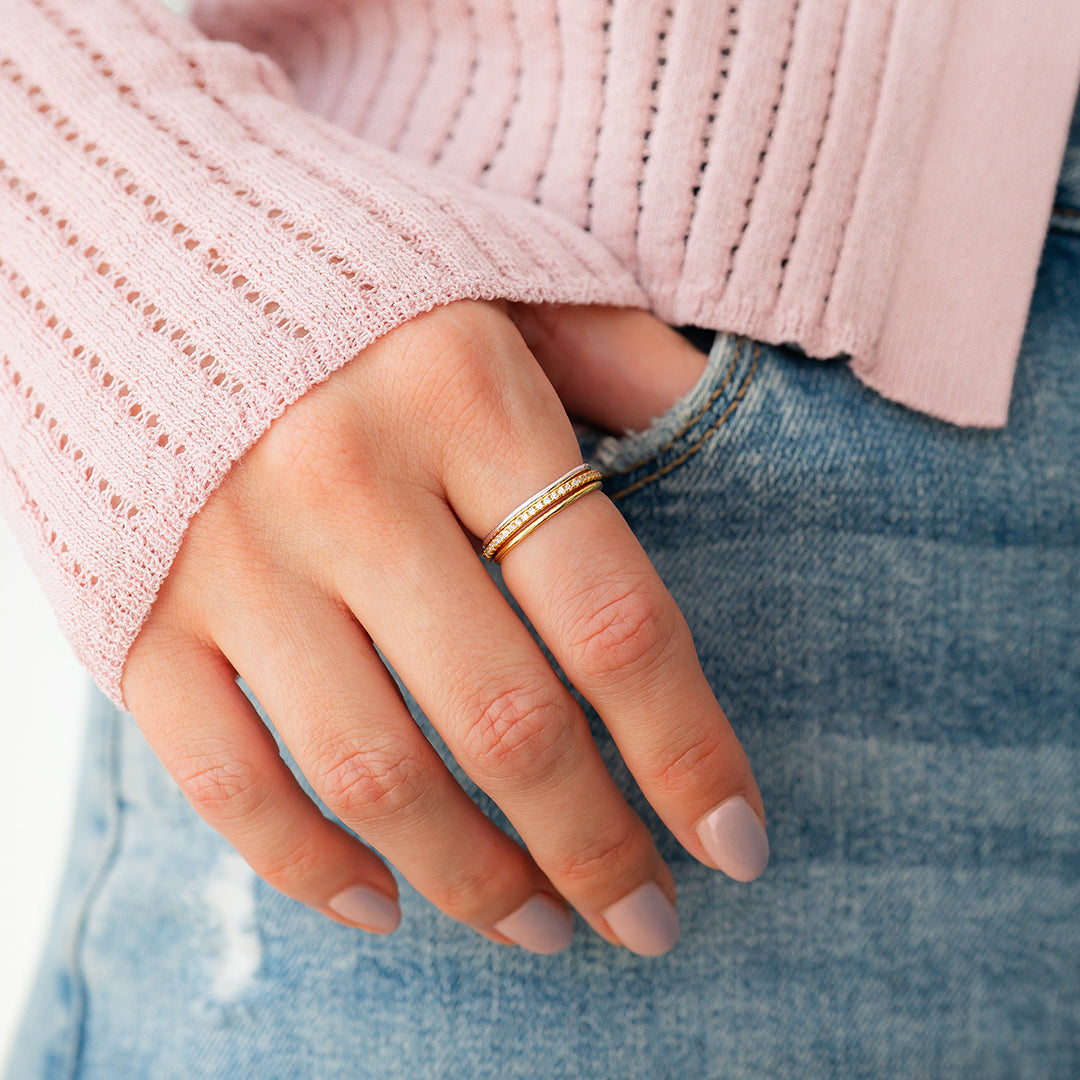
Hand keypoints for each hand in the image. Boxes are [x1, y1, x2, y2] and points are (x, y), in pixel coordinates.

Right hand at [122, 300, 767, 956]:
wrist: (146, 248)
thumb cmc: (365, 281)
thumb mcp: (511, 285)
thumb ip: (624, 363)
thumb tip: (740, 434)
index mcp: (464, 394)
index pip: (612, 620)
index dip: (685, 753)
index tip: (736, 841)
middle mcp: (344, 476)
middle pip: (504, 721)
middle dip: (595, 848)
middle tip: (649, 918)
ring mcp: (229, 552)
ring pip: (371, 773)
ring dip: (473, 880)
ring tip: (541, 927)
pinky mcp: (139, 609)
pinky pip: (222, 779)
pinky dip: (307, 866)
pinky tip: (385, 903)